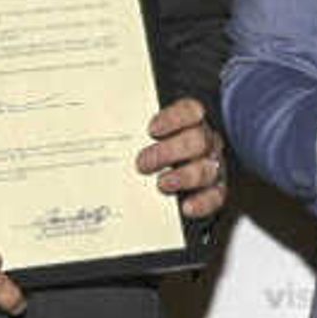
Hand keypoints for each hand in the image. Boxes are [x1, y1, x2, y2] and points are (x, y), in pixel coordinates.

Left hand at [137, 96, 229, 220]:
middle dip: (169, 152)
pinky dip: (202, 203)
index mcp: (192, 120)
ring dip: (183, 177)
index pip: (190, 111)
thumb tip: (100, 125)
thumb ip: (129, 128)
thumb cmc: (151, 146)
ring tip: (161, 184)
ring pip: (207, 169)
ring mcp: (212, 165)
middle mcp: (206, 141)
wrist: (167, 170)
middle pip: (198, 140)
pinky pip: (216, 196)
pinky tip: (186, 207)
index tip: (152, 130)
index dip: (174, 119)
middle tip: (143, 163)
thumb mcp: (140, 131)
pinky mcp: (215, 190)